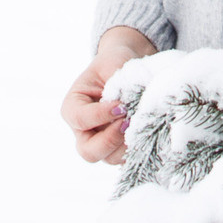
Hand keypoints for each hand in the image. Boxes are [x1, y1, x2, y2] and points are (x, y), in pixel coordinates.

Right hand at [62, 26, 157, 162]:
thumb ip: (117, 84)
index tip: (121, 105)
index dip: (100, 115)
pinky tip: (148, 132)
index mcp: (73, 108)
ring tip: (141, 124)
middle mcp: (83, 131)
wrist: (126, 68)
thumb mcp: (111, 65)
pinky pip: (127, 158)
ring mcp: (101, 143)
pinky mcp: (119, 148)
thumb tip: (132, 105)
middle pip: (88, 152)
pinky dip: (138, 148)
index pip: (80, 119)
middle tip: (128, 122)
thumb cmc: (114, 64)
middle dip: (110, 140)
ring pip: (110, 158)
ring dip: (127, 145)